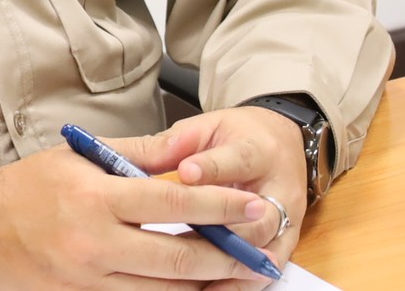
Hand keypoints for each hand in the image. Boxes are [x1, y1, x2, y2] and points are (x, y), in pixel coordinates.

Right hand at [0, 142, 265, 290]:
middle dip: (227, 257)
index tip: (251, 204)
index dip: (218, 206)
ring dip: (207, 287)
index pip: (172, 203)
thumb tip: (182, 156)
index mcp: (97, 197)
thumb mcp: (76, 156)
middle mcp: (96, 243)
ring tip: (239, 275)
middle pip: (178, 259)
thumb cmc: (27, 187)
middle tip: (258, 250)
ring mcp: (90, 279)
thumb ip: (131, 155)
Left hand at [109, 107, 310, 283]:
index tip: (184, 172)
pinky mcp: (283, 244)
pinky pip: (262, 273)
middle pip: (256, 214)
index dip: (211, 167)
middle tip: (180, 239)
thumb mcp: (204, 129)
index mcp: (256, 149)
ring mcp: (285, 220)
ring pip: (261, 246)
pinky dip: (235, 284)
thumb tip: (119, 155)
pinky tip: (207, 290)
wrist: (280, 144)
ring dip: (226, 262)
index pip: (236, 159)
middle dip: (221, 227)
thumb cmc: (234, 136)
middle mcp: (278, 187)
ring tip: (189, 274)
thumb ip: (168, 145)